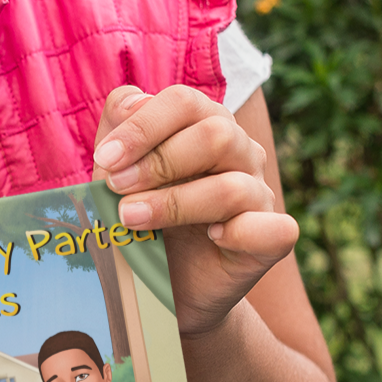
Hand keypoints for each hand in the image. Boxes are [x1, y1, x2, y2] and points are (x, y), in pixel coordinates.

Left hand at [93, 85, 297, 336]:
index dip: (142, 127)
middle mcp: (239, 152)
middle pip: (216, 134)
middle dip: (158, 161)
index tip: (105, 159)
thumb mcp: (116, 168)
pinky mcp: (272, 238)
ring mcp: (259, 194)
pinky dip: (239, 234)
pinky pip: (275, 229)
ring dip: (174, 203)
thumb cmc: (138, 214)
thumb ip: (117, 124)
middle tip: (116, 188)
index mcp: (204, 123)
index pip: (184, 101)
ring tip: (131, 219)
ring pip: (233, 186)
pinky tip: (211, 240)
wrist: (160, 282)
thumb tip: (134, 100)